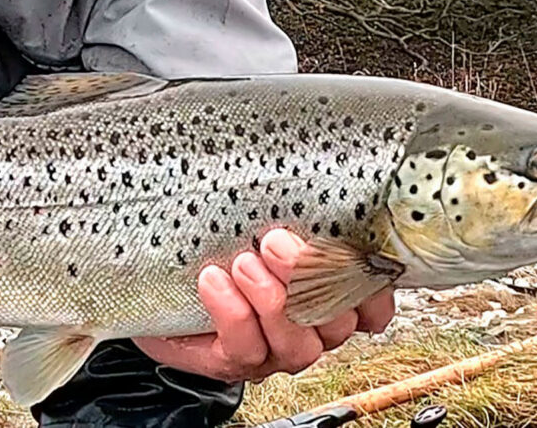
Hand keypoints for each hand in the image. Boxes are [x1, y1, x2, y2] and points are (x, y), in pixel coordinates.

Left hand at [133, 228, 395, 381]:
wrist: (163, 283)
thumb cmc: (222, 248)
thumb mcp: (261, 225)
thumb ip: (293, 216)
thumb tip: (305, 173)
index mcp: (330, 296)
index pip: (373, 304)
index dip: (369, 286)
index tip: (342, 250)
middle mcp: (312, 329)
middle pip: (336, 320)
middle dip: (307, 277)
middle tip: (275, 242)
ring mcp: (276, 351)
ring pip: (297, 343)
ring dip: (270, 298)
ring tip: (243, 263)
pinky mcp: (236, 362)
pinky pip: (246, 348)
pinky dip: (231, 312)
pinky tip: (213, 281)